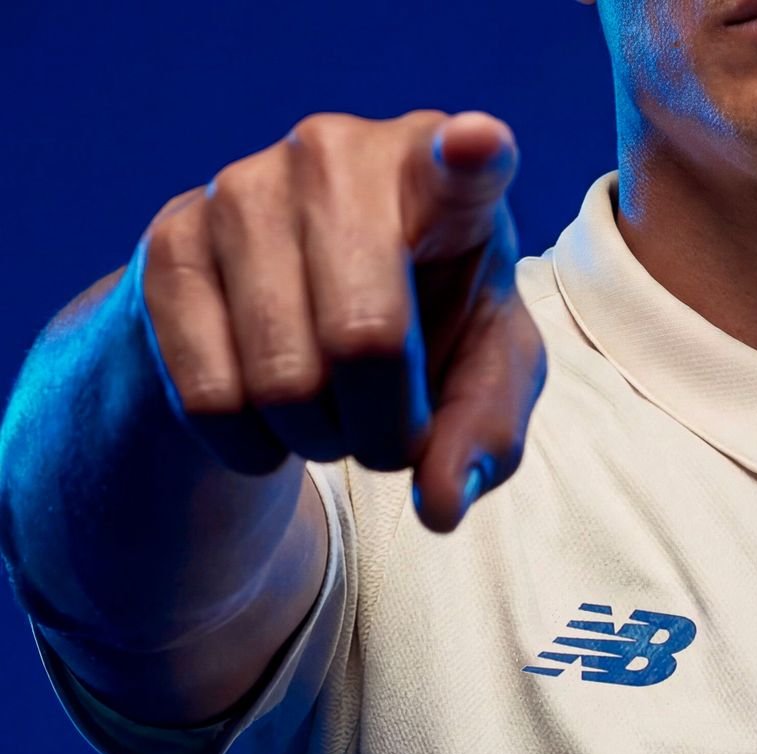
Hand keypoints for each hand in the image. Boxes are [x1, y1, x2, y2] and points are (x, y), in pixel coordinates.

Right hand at [134, 110, 543, 531]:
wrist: (296, 309)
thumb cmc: (428, 325)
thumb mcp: (484, 376)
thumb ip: (485, 434)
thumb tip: (441, 504)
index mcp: (443, 175)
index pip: (464, 163)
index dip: (471, 157)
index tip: (477, 145)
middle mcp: (341, 155)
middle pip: (366, 339)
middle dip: (386, 426)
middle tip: (391, 431)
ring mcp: (245, 187)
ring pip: (284, 381)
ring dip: (319, 439)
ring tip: (331, 410)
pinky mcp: (169, 241)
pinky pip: (210, 396)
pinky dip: (253, 443)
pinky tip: (269, 414)